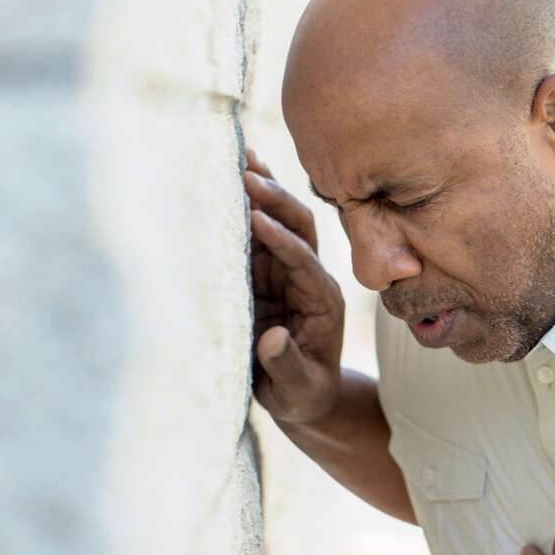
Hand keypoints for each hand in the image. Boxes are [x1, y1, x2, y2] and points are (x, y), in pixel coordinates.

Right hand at [245, 148, 344, 425]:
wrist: (304, 398)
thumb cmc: (303, 396)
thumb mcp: (298, 391)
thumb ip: (287, 367)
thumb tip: (272, 339)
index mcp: (322, 301)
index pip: (304, 262)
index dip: (282, 241)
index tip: (256, 219)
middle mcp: (308, 277)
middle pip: (299, 227)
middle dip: (276, 200)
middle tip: (246, 173)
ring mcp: (286, 271)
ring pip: (279, 221)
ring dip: (261, 190)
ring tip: (237, 156)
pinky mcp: (266, 272)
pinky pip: (257, 233)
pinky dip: (246, 205)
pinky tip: (231, 176)